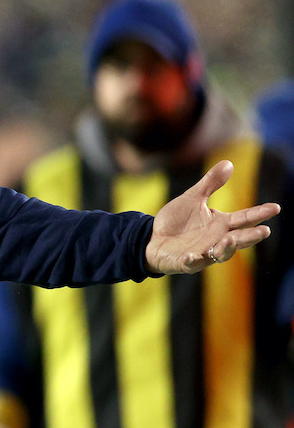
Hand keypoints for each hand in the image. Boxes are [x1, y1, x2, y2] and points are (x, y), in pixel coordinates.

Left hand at [145, 160, 279, 274]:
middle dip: (251, 236)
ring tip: (230, 239)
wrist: (151, 238)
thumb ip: (210, 184)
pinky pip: (191, 264)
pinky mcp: (185, 262)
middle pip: (239, 239)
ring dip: (227, 248)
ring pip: (221, 254)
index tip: (275, 207)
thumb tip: (229, 163)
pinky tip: (191, 256)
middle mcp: (216, 240)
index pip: (245, 218)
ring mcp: (202, 253)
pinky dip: (193, 261)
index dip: (260, 213)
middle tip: (264, 230)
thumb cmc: (176, 221)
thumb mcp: (192, 198)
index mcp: (221, 224)